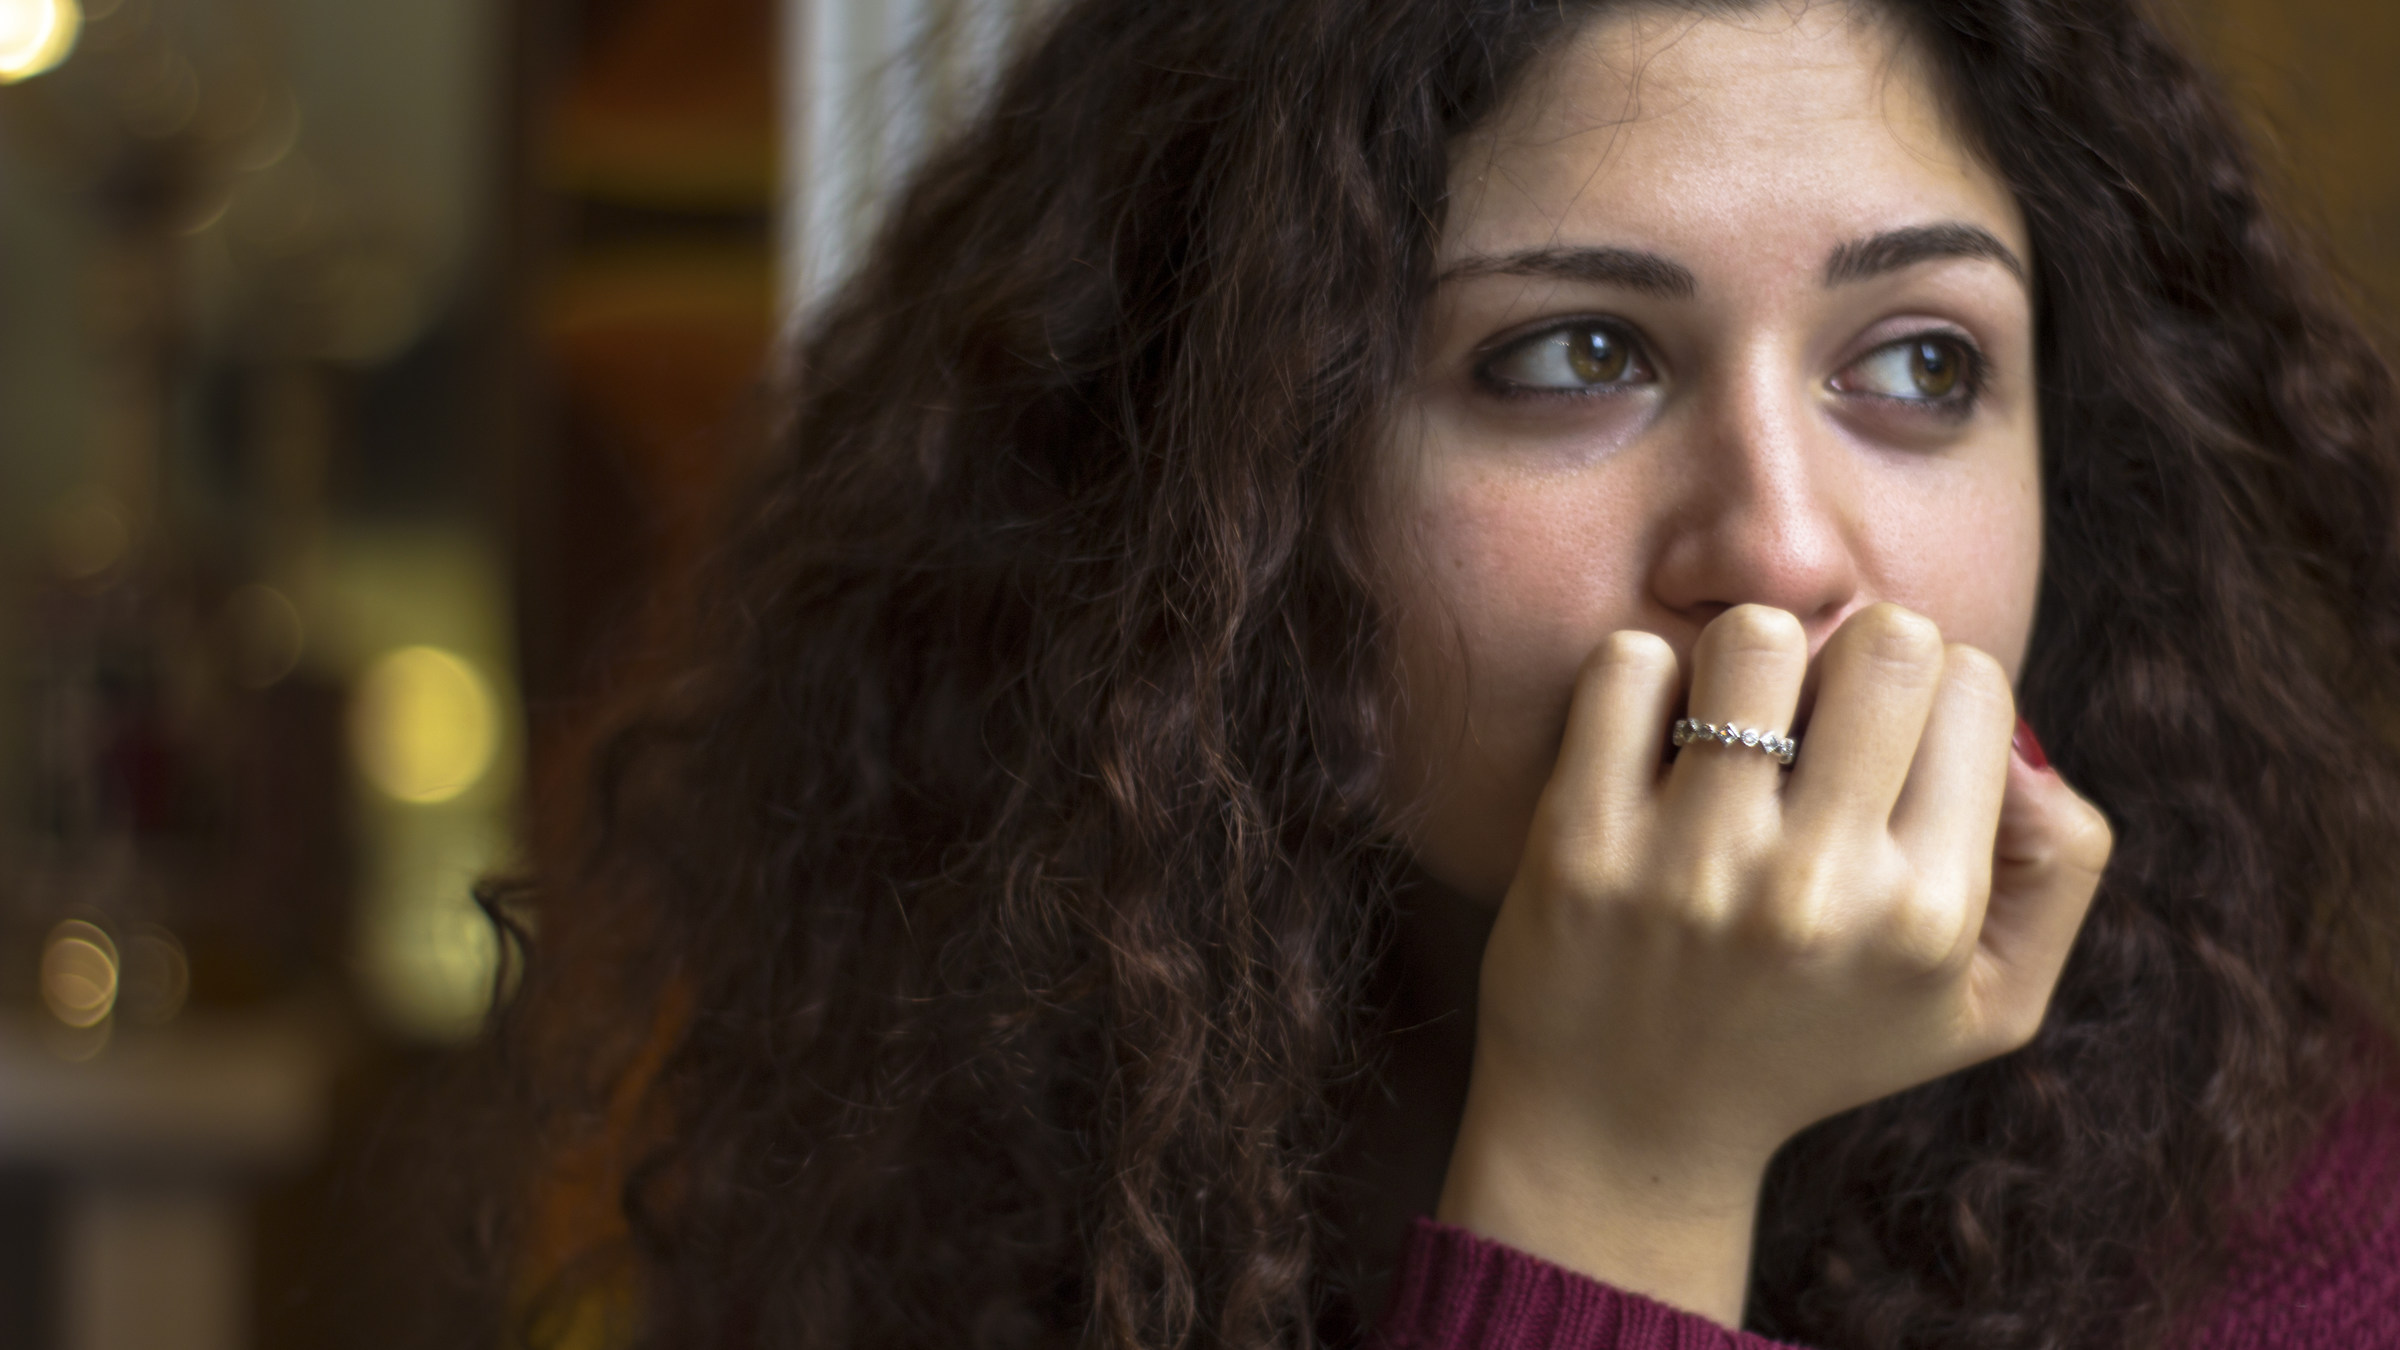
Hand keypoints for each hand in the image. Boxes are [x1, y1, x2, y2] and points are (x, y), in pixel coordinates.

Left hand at [1434, 603, 2112, 1324]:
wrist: (1626, 1128)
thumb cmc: (1815, 1042)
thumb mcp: (1985, 1002)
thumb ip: (2060, 863)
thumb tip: (2017, 735)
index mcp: (1927, 917)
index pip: (1975, 682)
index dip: (1933, 694)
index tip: (1887, 751)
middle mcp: (1815, 889)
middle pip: (1885, 639)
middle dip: (1852, 660)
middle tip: (1813, 726)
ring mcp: (1690, 864)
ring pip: (1754, 636)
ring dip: (1745, 663)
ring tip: (1731, 731)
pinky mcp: (1579, 844)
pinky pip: (1627, 664)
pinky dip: (1641, 681)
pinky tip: (1648, 747)